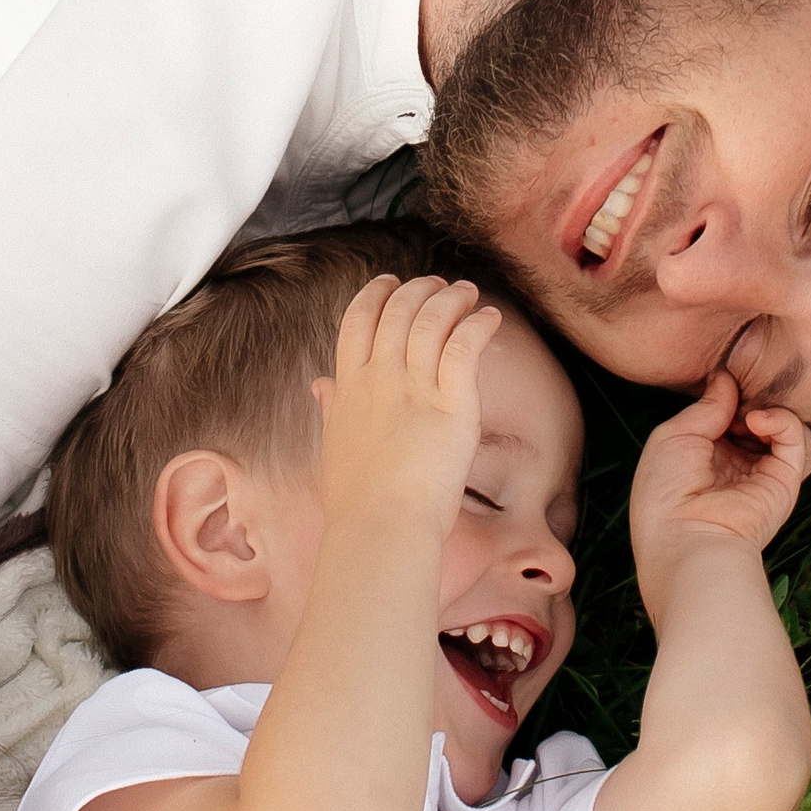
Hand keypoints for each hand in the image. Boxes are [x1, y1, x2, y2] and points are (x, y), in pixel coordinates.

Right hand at [311, 275, 500, 535]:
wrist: (379, 527)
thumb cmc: (355, 502)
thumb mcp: (332, 447)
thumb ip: (330, 409)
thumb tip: (320, 384)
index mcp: (347, 389)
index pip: (356, 322)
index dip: (375, 295)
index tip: (390, 284)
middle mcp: (377, 380)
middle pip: (396, 312)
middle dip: (419, 289)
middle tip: (437, 283)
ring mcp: (414, 390)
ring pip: (431, 320)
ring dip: (451, 298)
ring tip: (466, 292)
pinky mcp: (451, 404)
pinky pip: (466, 347)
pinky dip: (479, 324)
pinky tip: (490, 317)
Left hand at [629, 373, 810, 561]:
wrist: (682, 537)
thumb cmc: (665, 491)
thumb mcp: (674, 435)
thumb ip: (706, 406)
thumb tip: (726, 379)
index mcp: (706, 454)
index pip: (730, 413)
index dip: (730, 392)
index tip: (726, 376)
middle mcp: (737, 463)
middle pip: (760, 416)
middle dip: (753, 397)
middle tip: (740, 390)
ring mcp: (762, 473)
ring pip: (786, 427)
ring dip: (770, 409)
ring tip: (747, 414)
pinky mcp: (784, 482)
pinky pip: (799, 441)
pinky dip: (784, 421)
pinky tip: (758, 420)